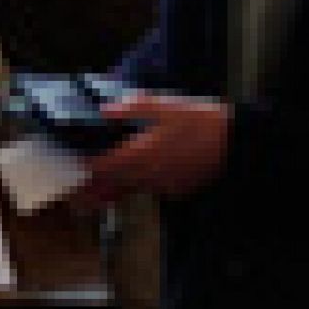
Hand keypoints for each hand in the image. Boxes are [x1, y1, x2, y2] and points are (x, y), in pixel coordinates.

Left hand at [68, 94, 230, 210]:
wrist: (237, 145)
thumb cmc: (201, 122)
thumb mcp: (165, 107)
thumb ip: (133, 108)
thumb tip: (106, 110)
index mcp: (140, 156)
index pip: (103, 170)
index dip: (86, 173)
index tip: (70, 176)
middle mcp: (148, 176)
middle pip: (113, 188)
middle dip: (93, 193)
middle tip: (75, 201)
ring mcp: (164, 186)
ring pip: (131, 191)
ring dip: (113, 194)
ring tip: (94, 199)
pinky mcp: (178, 190)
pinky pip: (151, 191)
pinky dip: (139, 189)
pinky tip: (135, 183)